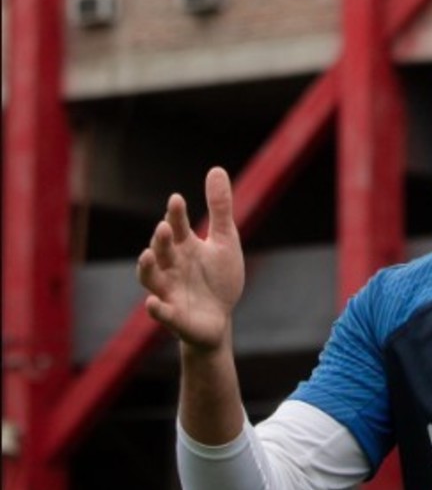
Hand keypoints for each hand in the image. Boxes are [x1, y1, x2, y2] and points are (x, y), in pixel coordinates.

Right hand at [137, 167, 244, 351]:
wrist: (219, 319)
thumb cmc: (218, 278)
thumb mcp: (225, 241)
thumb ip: (220, 208)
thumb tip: (216, 169)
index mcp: (184, 248)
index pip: (177, 227)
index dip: (175, 214)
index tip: (177, 198)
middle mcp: (171, 267)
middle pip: (161, 251)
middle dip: (161, 239)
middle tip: (165, 226)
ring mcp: (170, 292)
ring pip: (152, 279)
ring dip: (148, 268)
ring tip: (147, 255)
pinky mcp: (175, 317)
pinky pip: (162, 313)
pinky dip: (156, 309)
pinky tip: (152, 303)